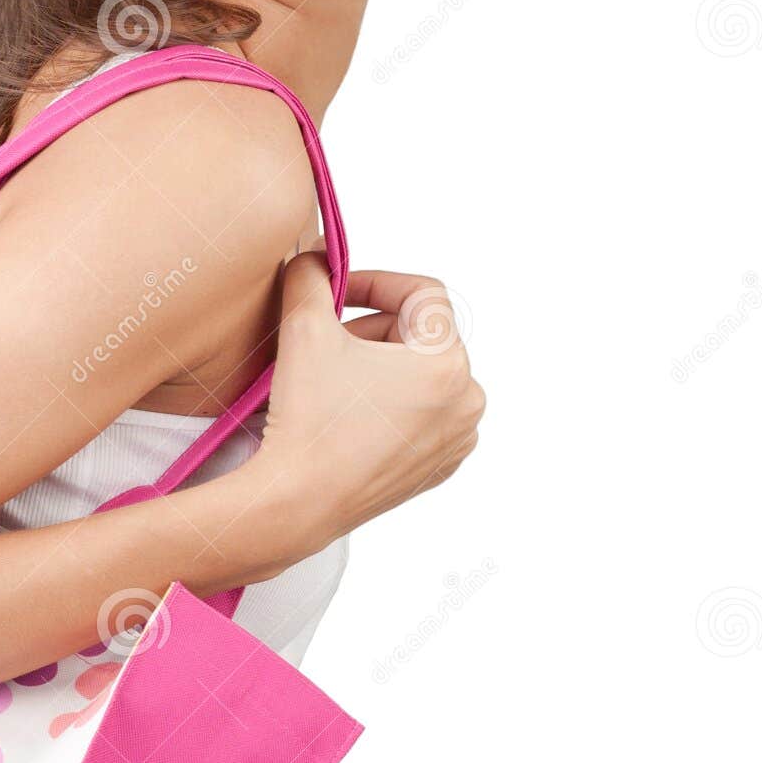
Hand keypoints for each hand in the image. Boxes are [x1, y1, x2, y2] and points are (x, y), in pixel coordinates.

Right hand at [247, 253, 485, 561]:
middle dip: (374, 331)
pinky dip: (391, 408)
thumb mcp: (304, 331)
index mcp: (447, 362)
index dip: (374, 282)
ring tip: (336, 382)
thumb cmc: (306, 423)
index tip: (336, 291)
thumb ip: (310, 278)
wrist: (294, 505)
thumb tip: (313, 257)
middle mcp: (467, 401)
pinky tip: (352, 418)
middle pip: (421, 338)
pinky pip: (421, 419)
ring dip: (382, 369)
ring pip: (421, 379)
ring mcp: (455, 440)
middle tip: (326, 343)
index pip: (421, 293)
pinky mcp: (436, 470)